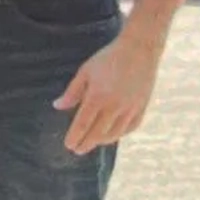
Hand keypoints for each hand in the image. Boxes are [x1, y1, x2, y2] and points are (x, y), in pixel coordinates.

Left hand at [54, 27, 164, 154]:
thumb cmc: (108, 58)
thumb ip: (72, 92)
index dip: (75, 137)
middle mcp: (114, 106)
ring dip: (101, 141)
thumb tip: (57, 106)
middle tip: (77, 150)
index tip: (69, 145)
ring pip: (114, 133)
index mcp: (97, 96)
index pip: (83, 124)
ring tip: (92, 142)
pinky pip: (130, 127)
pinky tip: (112, 134)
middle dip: (86, 144)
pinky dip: (120, 134)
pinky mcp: (142, 107)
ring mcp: (130, 108)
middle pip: (97, 133)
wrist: (139, 49)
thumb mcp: (86, 71)